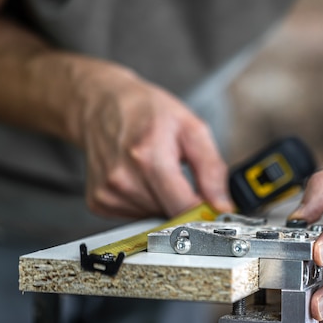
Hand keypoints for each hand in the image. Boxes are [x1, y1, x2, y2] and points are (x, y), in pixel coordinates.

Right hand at [72, 60, 232, 218]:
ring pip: (155, 218)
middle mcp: (123, 179)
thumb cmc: (146, 111)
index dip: (205, 213)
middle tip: (180, 174)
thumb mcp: (191, 128)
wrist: (102, 104)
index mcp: (148, 157)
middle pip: (171, 215)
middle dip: (184, 200)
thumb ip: (212, 169)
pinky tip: (141, 178)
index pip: (184, 209)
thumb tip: (222, 205)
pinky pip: (137, 216)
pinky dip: (146, 201)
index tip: (214, 209)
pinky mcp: (100, 202)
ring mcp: (108, 193)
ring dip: (164, 201)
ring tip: (157, 170)